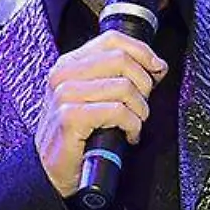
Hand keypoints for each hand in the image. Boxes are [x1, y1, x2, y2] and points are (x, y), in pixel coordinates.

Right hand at [34, 31, 167, 196]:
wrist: (52, 170)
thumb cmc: (77, 135)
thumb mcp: (94, 96)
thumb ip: (117, 76)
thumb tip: (156, 66)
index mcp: (70, 63)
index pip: (113, 39)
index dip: (142, 51)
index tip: (157, 68)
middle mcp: (64, 74)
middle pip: (122, 59)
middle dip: (144, 84)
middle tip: (142, 105)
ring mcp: (64, 94)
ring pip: (124, 86)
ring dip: (139, 109)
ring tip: (134, 123)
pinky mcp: (70, 117)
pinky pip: (118, 111)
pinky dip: (132, 125)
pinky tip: (128, 134)